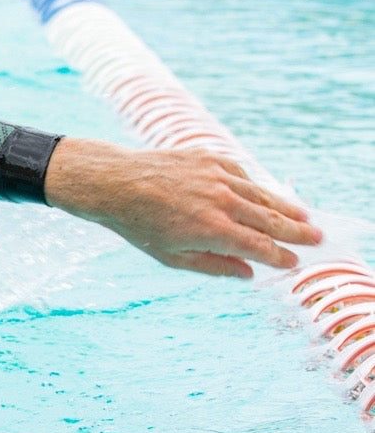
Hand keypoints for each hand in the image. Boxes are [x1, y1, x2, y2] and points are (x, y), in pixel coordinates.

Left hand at [44, 139, 322, 277]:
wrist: (115, 183)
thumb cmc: (139, 226)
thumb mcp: (172, 257)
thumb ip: (214, 266)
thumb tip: (248, 274)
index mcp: (212, 230)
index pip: (259, 247)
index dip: (280, 256)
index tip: (294, 262)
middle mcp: (221, 201)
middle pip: (270, 220)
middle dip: (296, 232)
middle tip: (317, 238)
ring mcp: (218, 176)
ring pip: (262, 195)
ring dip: (285, 208)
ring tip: (304, 217)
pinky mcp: (211, 158)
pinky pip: (242, 175)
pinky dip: (256, 188)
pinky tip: (265, 197)